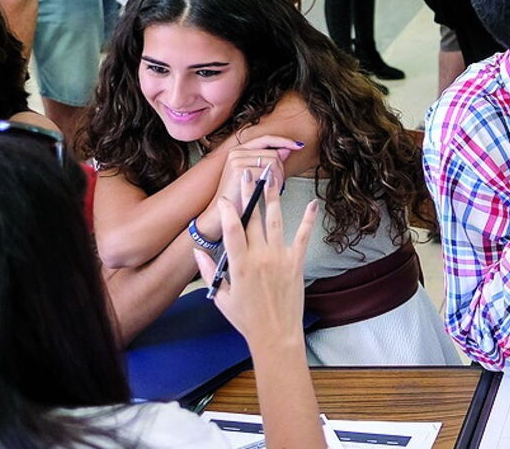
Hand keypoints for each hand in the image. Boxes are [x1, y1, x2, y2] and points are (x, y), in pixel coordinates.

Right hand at [194, 168, 315, 345]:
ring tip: (271, 179)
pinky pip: (302, 237)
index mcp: (240, 265)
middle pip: (253, 220)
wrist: (276, 335)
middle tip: (247, 174)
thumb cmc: (247, 319)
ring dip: (272, 198)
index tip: (224, 197)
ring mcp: (280, 258)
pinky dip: (307, 220)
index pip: (232, 231)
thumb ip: (209, 272)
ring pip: (276, 222)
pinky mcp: (296, 263)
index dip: (228, 211)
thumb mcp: (221, 296)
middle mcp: (261, 257)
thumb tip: (198, 252)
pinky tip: (311, 204)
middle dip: (249, 195)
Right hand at [197, 136, 301, 235]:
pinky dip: (272, 182)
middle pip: (273, 153)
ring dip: (278, 177)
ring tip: (272, 188)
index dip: (284, 141)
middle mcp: (237, 152)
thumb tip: (286, 150)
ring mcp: (237, 160)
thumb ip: (268, 160)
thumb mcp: (254, 175)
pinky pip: (267, 172)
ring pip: (272, 161)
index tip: (298, 145)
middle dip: (281, 169)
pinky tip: (267, 191)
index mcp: (239, 150)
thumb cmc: (238, 196)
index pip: (267, 139)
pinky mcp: (239, 170)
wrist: (222, 213)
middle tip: (278, 183)